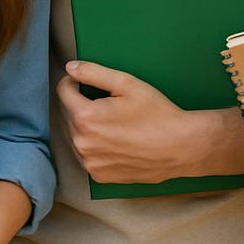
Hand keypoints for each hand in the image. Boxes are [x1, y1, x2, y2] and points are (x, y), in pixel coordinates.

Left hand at [56, 61, 243, 183]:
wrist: (181, 148)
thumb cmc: (157, 113)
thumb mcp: (126, 84)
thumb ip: (93, 72)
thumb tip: (69, 68)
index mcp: (86, 117)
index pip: (63, 91)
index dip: (73, 82)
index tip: (86, 81)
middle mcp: (82, 142)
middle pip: (68, 113)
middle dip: (80, 104)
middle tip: (106, 102)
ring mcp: (90, 162)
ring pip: (75, 134)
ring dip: (85, 125)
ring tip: (112, 121)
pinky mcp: (99, 175)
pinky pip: (86, 154)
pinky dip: (94, 144)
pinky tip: (114, 139)